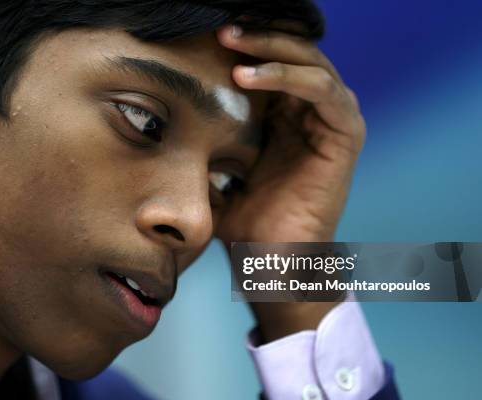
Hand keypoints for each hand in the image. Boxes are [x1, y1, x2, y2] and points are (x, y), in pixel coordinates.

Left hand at [215, 25, 365, 341]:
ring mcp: (332, 120)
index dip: (244, 45)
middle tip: (219, 29)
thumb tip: (164, 120)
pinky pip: (321, 89)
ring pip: (309, 61)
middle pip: (293, 52)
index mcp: (287, 116)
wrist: (271, 258)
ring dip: (270, 47)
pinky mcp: (345, 133)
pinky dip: (287, 76)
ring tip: (230, 43)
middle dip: (257, 37)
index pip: (272, 62)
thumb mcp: (216, 171)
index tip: (203, 36)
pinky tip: (248, 76)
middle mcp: (313, 112)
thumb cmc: (244, 220)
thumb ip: (204, 144)